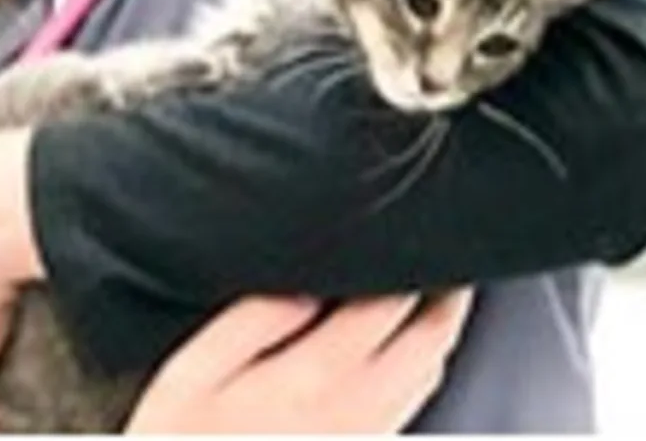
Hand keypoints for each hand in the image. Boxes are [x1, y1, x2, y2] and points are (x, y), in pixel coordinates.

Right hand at [126, 290, 471, 434]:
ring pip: (426, 380)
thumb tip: (306, 284)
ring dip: (439, 332)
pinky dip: (422, 370)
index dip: (410, 265)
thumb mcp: (194, 372)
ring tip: (438, 292)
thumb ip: (252, 321)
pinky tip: (408, 353)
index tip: (414, 228)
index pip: (387, 307)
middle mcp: (354, 416)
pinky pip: (410, 409)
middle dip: (446, 297)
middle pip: (428, 346)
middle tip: (451, 257)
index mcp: (314, 379)